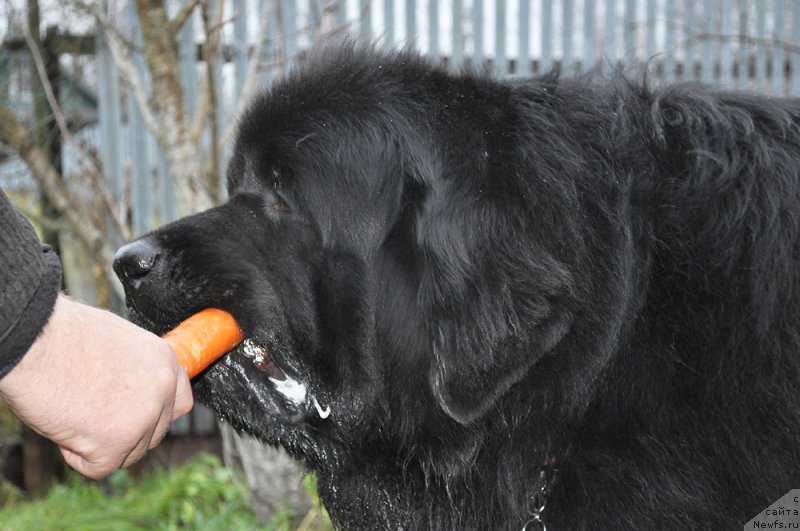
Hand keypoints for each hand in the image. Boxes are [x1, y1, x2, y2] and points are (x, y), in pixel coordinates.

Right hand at [0, 295, 192, 478]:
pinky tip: (65, 428)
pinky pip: (100, 467)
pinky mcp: (116, 441)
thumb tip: (133, 391)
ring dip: (101, 445)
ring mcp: (143, 417)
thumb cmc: (65, 336)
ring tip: (74, 413)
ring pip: (129, 453)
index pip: (180, 404)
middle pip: (154, 434)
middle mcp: (163, 389)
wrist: (36, 342)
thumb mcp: (119, 343)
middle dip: (124, 433)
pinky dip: (78, 456)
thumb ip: (137, 370)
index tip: (131, 417)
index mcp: (164, 362)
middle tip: (90, 413)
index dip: (155, 416)